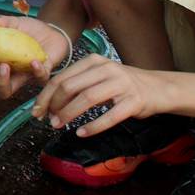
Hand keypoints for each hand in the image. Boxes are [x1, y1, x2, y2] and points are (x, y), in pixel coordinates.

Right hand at [0, 15, 70, 99]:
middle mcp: (2, 70)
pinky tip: (34, 61)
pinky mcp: (39, 76)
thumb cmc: (29, 30)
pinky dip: (35, 71)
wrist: (52, 31)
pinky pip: (36, 80)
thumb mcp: (15, 22)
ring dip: (1, 82)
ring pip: (4, 91)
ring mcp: (19, 76)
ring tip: (5, 66)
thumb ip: (3, 21)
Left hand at [32, 54, 161, 136]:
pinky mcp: (134, 101)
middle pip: (70, 86)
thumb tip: (49, 100)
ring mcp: (121, 84)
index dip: (46, 95)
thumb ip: (78, 82)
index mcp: (93, 61)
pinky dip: (93, 126)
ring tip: (59, 125)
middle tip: (48, 120)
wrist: (157, 88)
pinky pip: (109, 115)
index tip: (36, 110)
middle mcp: (106, 68)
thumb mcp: (99, 76)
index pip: (62, 77)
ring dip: (69, 114)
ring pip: (87, 98)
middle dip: (54, 105)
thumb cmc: (122, 84)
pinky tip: (81, 133)